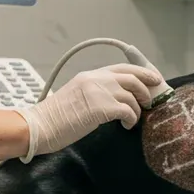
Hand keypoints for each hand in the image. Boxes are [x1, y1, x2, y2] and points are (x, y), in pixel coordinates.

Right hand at [17, 63, 163, 161]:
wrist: (40, 126)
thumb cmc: (55, 117)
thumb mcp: (77, 95)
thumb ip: (96, 92)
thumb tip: (116, 99)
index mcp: (90, 75)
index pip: (122, 68)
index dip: (141, 71)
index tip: (154, 78)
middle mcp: (96, 79)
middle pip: (132, 78)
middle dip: (146, 90)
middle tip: (149, 102)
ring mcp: (100, 92)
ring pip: (132, 96)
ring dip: (136, 109)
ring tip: (132, 119)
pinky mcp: (102, 108)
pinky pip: (128, 111)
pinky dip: (131, 119)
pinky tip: (126, 125)